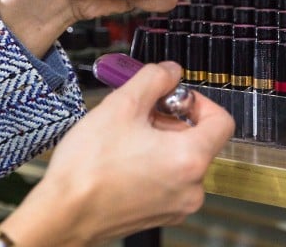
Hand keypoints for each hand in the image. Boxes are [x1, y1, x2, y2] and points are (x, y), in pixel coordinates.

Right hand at [0, 62, 234, 245]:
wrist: (62, 213)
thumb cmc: (88, 167)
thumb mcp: (121, 105)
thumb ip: (153, 79)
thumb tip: (171, 71)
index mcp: (190, 159)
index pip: (223, 121)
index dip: (199, 100)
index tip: (175, 97)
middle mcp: (192, 188)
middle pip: (200, 140)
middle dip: (172, 120)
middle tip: (141, 112)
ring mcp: (177, 206)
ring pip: (182, 160)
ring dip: (161, 141)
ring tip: (127, 136)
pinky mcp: (160, 215)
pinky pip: (169, 180)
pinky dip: (154, 163)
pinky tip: (124, 157)